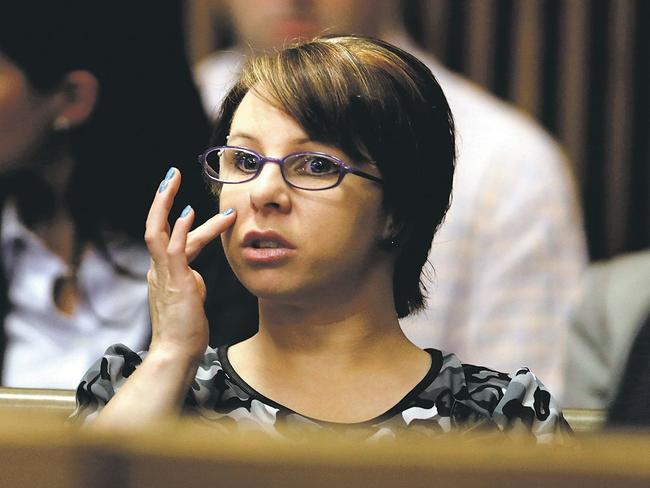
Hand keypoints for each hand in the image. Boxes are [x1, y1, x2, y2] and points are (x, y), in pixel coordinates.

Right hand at [144, 167, 235, 361]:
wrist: (176, 353)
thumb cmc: (186, 330)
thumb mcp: (191, 297)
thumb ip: (192, 281)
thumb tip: (197, 273)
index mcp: (163, 272)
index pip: (170, 237)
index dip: (179, 219)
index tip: (189, 203)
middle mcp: (158, 269)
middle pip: (155, 226)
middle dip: (162, 198)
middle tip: (172, 174)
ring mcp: (163, 274)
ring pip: (157, 231)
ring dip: (164, 203)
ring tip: (173, 178)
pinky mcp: (174, 281)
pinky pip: (174, 250)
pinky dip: (180, 229)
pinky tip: (188, 212)